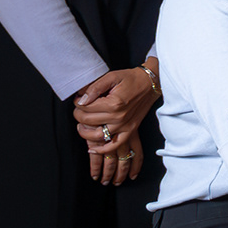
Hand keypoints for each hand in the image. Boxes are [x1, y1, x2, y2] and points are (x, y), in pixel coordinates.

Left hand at [71, 66, 156, 186]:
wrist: (150, 84)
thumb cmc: (130, 79)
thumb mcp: (111, 77)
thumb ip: (95, 88)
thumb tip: (81, 100)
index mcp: (113, 103)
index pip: (85, 108)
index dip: (78, 102)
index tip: (79, 98)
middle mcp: (119, 117)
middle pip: (88, 121)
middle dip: (78, 114)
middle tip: (80, 108)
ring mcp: (124, 125)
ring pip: (97, 136)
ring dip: (84, 132)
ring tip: (81, 124)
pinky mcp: (130, 130)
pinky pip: (114, 145)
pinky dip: (102, 149)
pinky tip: (92, 148)